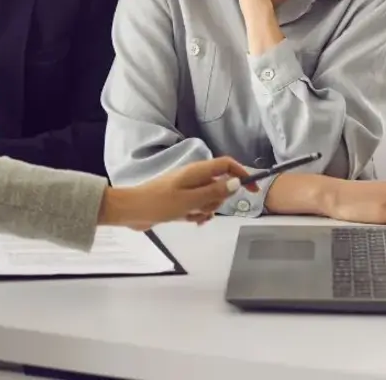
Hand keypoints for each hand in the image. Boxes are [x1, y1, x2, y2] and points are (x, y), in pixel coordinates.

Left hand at [98, 157, 257, 229]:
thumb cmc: (160, 203)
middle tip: (204, 208)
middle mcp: (193, 177)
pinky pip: (198, 206)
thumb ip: (213, 192)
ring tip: (192, 216)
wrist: (132, 210)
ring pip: (209, 198)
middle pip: (220, 184)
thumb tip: (236, 183)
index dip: (242, 174)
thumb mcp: (190, 200)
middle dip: (218, 199)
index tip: (253, 191)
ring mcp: (187, 188)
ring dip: (206, 209)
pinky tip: (189, 221)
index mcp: (197, 171)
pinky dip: (197, 214)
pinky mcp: (180, 200)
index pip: (226, 164)